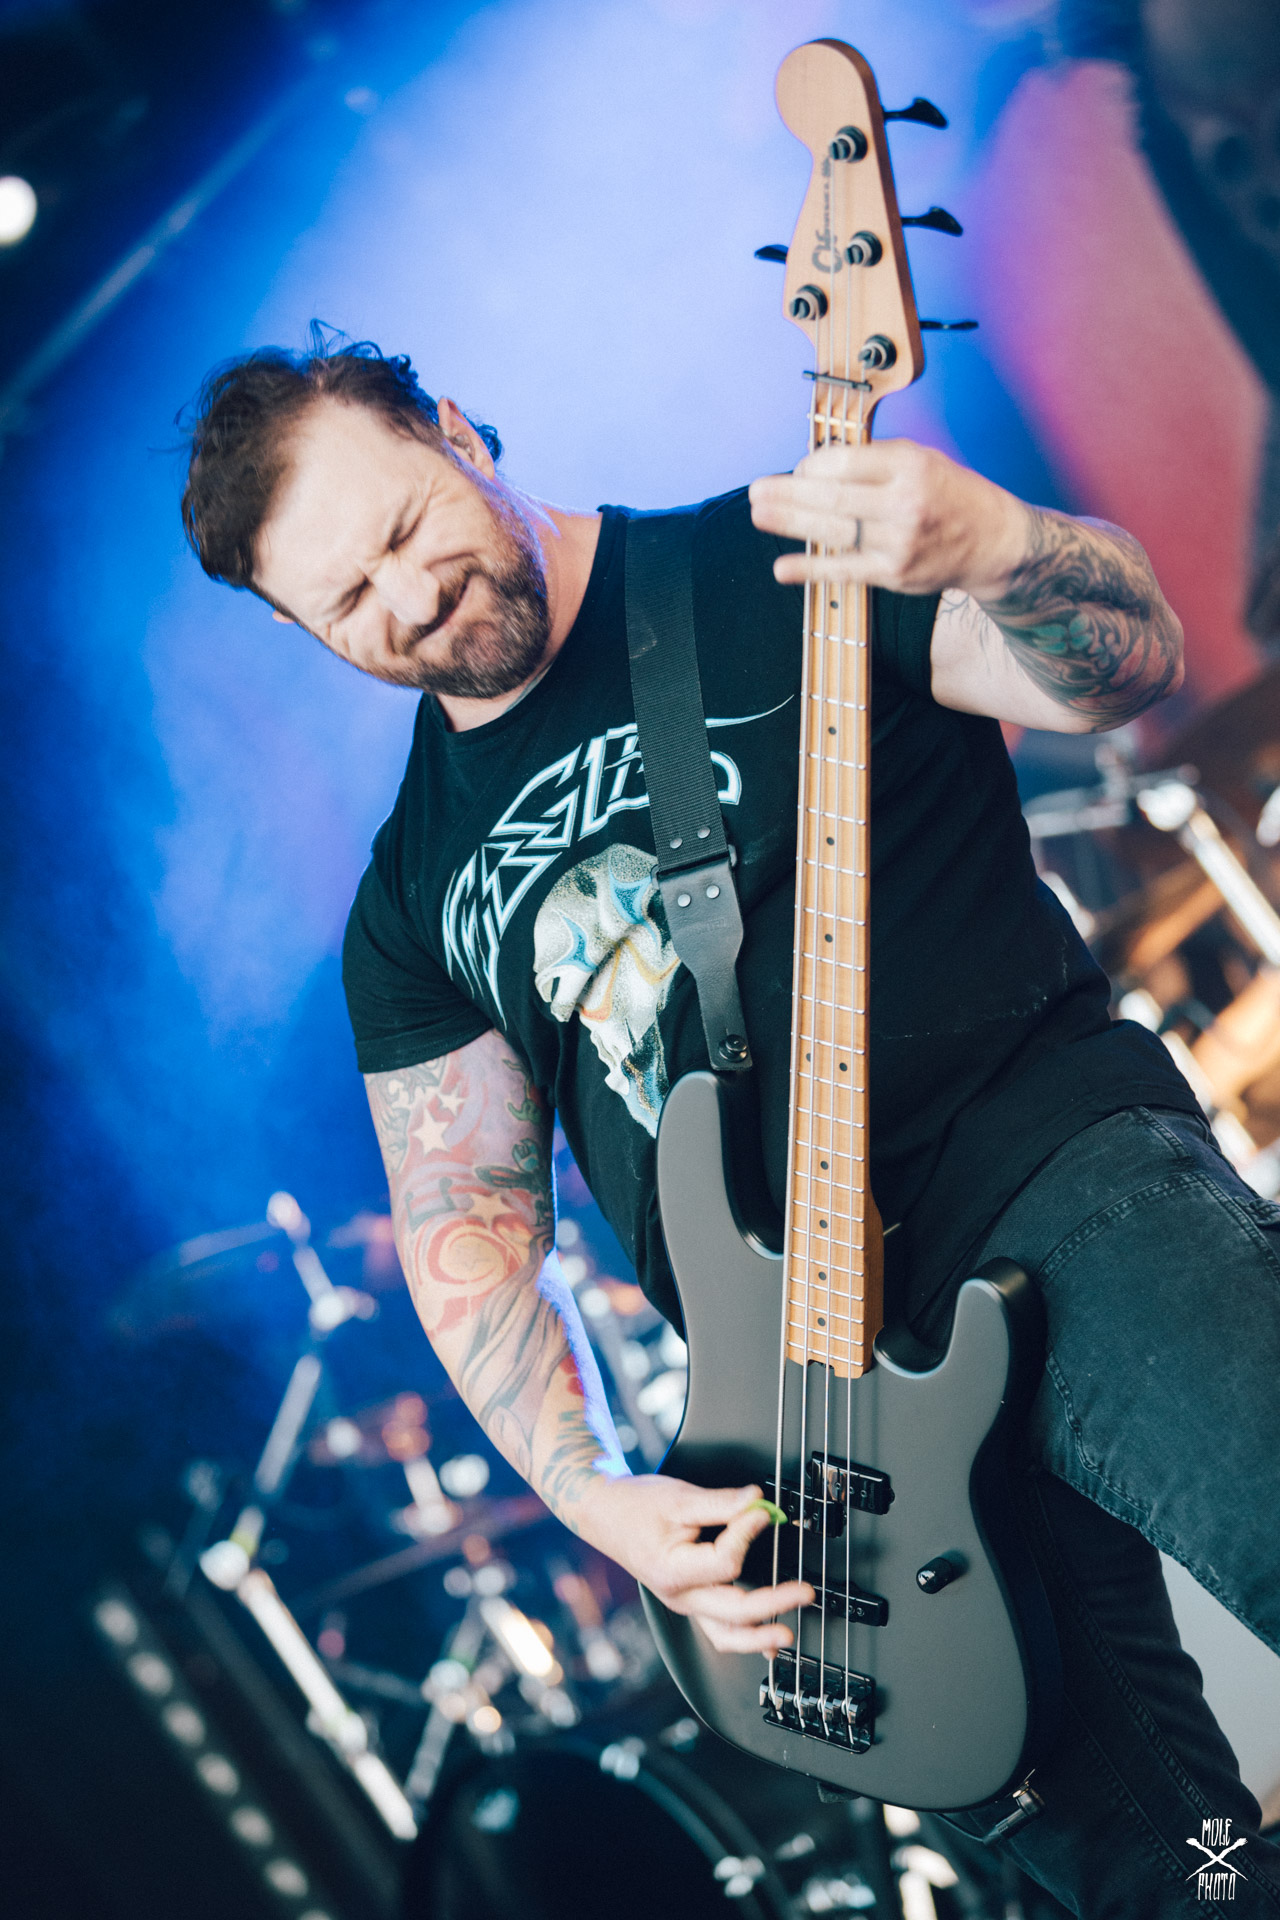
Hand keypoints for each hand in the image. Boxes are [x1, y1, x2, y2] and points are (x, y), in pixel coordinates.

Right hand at [576, 1472, 812, 1653]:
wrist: (605, 1513)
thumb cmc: (635, 1506)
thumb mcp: (678, 1497)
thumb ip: (722, 1503)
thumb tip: (757, 1502)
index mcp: (672, 1570)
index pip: (725, 1562)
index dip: (748, 1534)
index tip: (760, 1512)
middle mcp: (679, 1596)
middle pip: (733, 1612)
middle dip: (774, 1604)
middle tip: (804, 1592)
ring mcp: (685, 1603)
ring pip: (725, 1635)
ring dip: (759, 1637)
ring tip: (788, 1635)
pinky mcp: (691, 1600)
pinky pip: (720, 1629)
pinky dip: (745, 1637)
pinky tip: (768, 1643)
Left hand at [748, 438, 1029, 601]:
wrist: (994, 543)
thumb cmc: (949, 495)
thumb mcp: (922, 460)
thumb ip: (873, 461)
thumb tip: (815, 466)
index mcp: (910, 464)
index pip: (843, 462)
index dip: (811, 466)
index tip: (799, 471)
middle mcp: (904, 502)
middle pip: (832, 498)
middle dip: (788, 494)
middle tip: (756, 491)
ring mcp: (899, 542)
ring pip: (833, 532)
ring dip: (790, 523)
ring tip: (759, 515)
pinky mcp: (894, 574)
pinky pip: (844, 571)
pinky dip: (810, 570)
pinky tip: (781, 568)